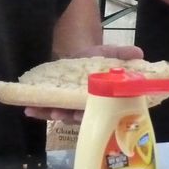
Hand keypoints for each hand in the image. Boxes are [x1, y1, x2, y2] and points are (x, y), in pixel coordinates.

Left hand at [22, 43, 144, 123]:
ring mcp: (71, 105)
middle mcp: (88, 106)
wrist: (80, 55)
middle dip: (70, 116)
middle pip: (80, 116)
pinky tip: (29, 110)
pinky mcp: (58, 101)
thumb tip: (138, 52)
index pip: (101, 111)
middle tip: (61, 114)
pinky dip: (39, 111)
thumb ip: (122, 54)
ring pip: (63, 114)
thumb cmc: (99, 60)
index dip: (94, 116)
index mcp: (104, 99)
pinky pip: (48, 109)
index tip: (84, 115)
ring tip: (42, 110)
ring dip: (52, 114)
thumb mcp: (111, 54)